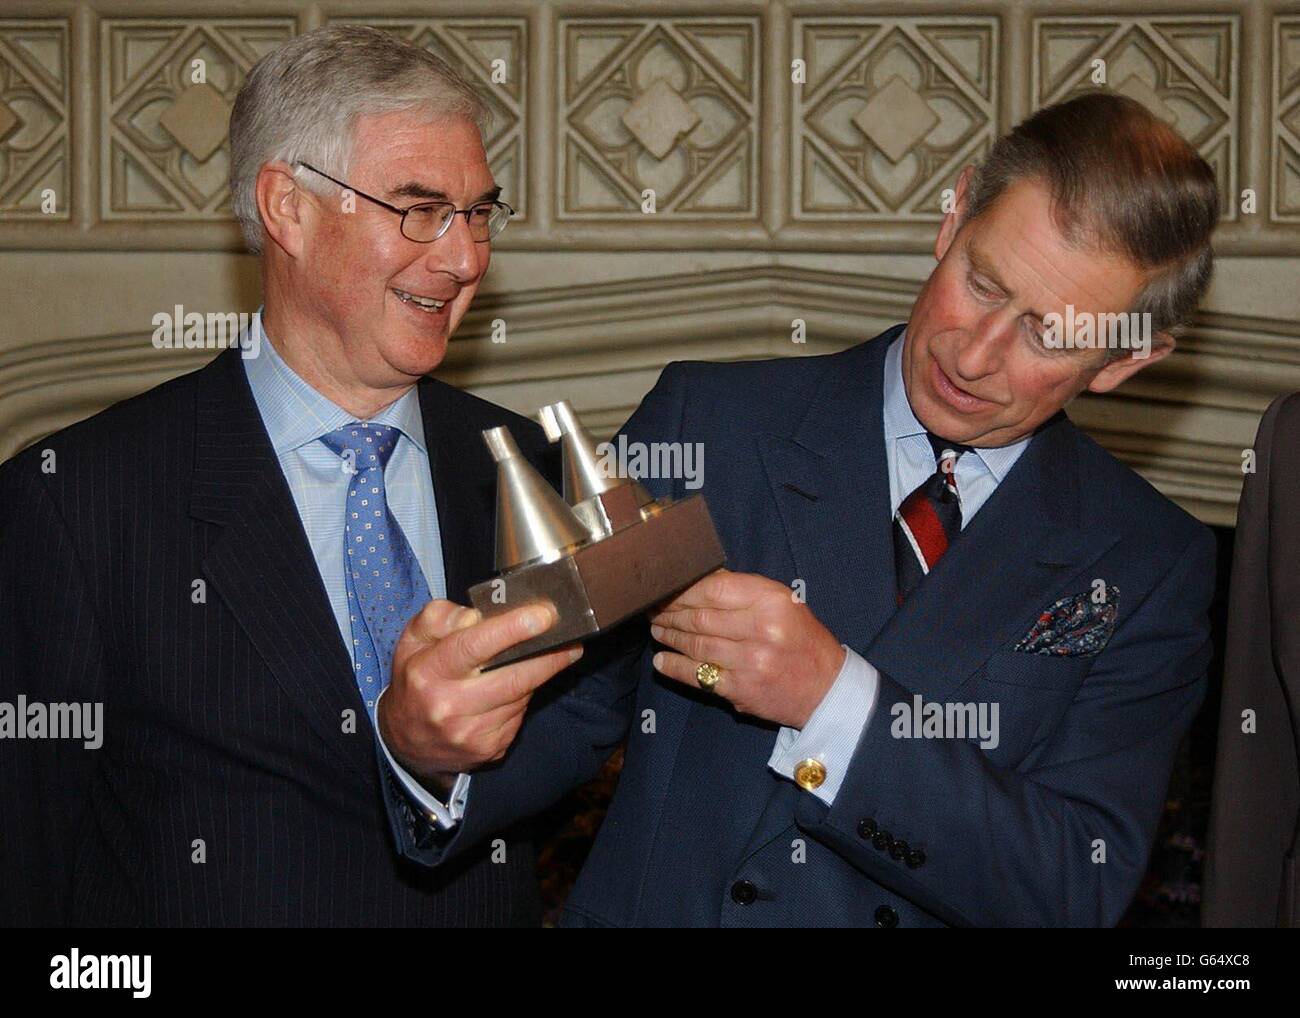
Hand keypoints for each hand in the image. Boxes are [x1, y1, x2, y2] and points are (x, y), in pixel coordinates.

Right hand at [379, 599, 582, 788]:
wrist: (406, 742)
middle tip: (572, 639)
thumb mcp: (414, 640)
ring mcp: (472, 733)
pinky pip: (520, 714)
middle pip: (513, 678)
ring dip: (537, 674)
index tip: (543, 615)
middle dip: (548, 657)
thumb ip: (441, 617)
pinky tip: (519, 685)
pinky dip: (524, 696)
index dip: (512, 630)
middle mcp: (450, 707)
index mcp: (429, 672)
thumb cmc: (416, 679)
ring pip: (521, 696)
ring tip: (547, 655)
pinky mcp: (490, 748)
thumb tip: (476, 616)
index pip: (474, 647)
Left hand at [649, 569, 844, 728]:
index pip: (713, 589)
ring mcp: (749, 662)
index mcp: (771, 601)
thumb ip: (744, 591)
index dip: (682, 590)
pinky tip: (662, 660)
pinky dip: (675, 667)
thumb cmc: (803, 641)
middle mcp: (760, 629)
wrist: (827, 689)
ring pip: (695, 645)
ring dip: (669, 637)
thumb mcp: (784, 604)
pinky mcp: (740, 690)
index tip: (666, 590)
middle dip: (670, 613)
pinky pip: (697, 675)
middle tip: (654, 610)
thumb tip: (701, 579)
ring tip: (657, 630)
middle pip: (699, 617)